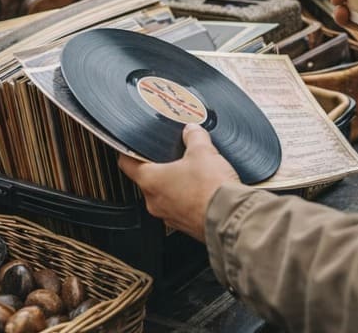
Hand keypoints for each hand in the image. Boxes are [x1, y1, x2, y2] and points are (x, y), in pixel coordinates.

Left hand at [118, 125, 240, 241]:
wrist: (231, 219)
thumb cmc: (211, 189)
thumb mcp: (202, 151)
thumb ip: (194, 136)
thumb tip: (192, 130)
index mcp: (151, 181)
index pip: (126, 164)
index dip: (127, 152)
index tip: (129, 148)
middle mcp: (155, 202)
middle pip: (147, 181)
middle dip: (159, 169)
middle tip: (171, 158)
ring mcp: (169, 217)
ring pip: (164, 196)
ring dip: (174, 186)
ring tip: (192, 175)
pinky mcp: (185, 226)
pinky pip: (180, 209)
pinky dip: (187, 200)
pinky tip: (202, 192)